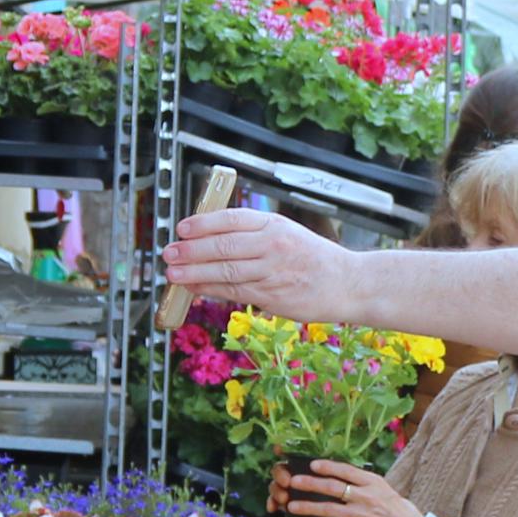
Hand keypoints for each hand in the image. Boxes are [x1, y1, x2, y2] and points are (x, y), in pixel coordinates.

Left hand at [168, 207, 359, 321]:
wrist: (348, 284)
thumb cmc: (314, 258)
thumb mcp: (287, 233)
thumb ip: (252, 234)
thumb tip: (210, 236)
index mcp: (275, 225)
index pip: (232, 219)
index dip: (203, 224)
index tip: (182, 228)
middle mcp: (273, 246)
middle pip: (224, 246)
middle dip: (192, 250)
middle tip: (170, 253)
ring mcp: (272, 272)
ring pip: (226, 271)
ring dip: (195, 272)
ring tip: (173, 273)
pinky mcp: (272, 296)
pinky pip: (234, 291)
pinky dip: (211, 289)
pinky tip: (194, 288)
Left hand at [282, 459, 420, 516]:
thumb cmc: (393, 507)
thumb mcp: (381, 487)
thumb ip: (361, 481)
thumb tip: (337, 472)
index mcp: (371, 482)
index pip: (346, 470)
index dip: (328, 466)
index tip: (312, 464)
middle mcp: (365, 496)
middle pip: (333, 488)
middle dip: (310, 484)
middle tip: (293, 482)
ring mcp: (362, 515)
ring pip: (330, 509)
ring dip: (309, 507)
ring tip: (292, 506)